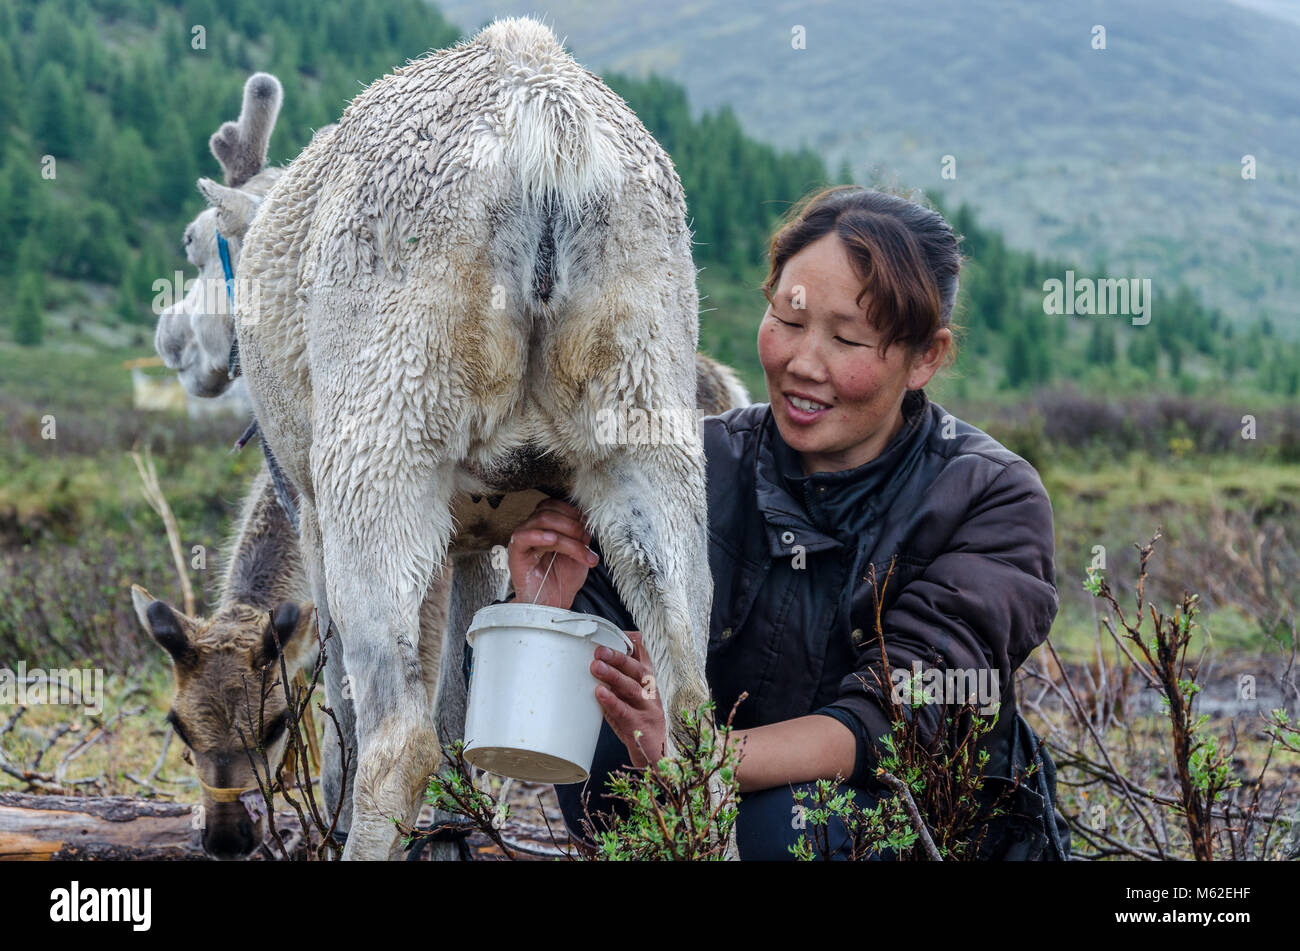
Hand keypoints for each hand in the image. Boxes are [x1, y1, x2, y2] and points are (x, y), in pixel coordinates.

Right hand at [507, 497, 598, 609]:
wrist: (553, 605)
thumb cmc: (563, 579)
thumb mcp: (579, 554)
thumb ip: (581, 536)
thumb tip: (586, 522)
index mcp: (545, 526)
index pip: (554, 505)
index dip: (572, 511)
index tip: (587, 525)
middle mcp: (532, 530)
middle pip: (549, 511)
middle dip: (572, 524)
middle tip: (586, 541)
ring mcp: (523, 540)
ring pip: (542, 521)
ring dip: (566, 535)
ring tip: (579, 550)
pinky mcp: (516, 553)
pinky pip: (523, 536)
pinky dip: (539, 535)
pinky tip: (552, 540)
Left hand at [592, 631, 665, 768]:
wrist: (657, 757)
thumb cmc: (639, 723)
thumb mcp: (631, 698)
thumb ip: (617, 683)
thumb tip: (593, 666)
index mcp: (648, 682)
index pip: (643, 656)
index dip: (630, 644)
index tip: (612, 635)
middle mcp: (651, 692)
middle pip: (637, 670)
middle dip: (618, 658)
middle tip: (599, 651)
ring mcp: (647, 709)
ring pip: (632, 688)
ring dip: (613, 676)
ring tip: (596, 667)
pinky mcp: (639, 727)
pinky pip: (625, 712)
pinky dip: (612, 701)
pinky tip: (600, 693)